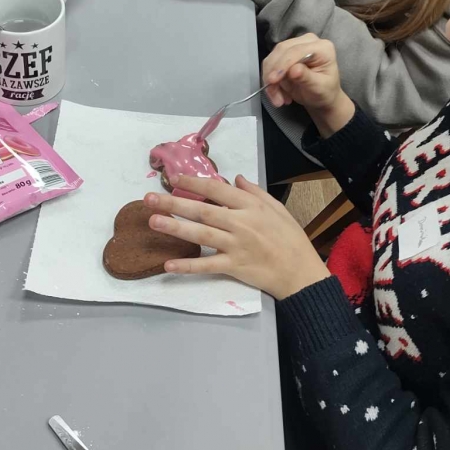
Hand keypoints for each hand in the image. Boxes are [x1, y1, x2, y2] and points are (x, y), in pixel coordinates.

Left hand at [144, 175, 330, 298]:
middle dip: (174, 203)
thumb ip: (254, 192)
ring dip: (175, 228)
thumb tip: (235, 178)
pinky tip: (169, 265)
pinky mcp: (234, 267)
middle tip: (149, 198)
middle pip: (202, 211)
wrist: (300, 271)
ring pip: (201, 235)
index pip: (217, 190)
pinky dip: (188, 266)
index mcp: (250, 206)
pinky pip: (207, 266)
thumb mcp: (277, 208)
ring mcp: (236, 246)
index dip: (194, 183)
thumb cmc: (290, 238)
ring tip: (153, 221)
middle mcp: (240, 223)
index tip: (174, 178)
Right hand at [262, 34, 354, 135]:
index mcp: (322, 48)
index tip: (272, 80)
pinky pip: (270, 64)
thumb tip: (293, 70)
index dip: (283, 64)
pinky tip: (276, 93)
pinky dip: (269, 79)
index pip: (297, 50)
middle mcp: (308, 42)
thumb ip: (306, 78)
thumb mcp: (318, 88)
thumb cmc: (324, 92)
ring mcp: (295, 45)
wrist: (321, 97)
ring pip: (273, 57)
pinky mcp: (284, 53)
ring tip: (277, 99)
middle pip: (282, 50)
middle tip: (271, 92)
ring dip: (269, 78)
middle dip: (273, 72)